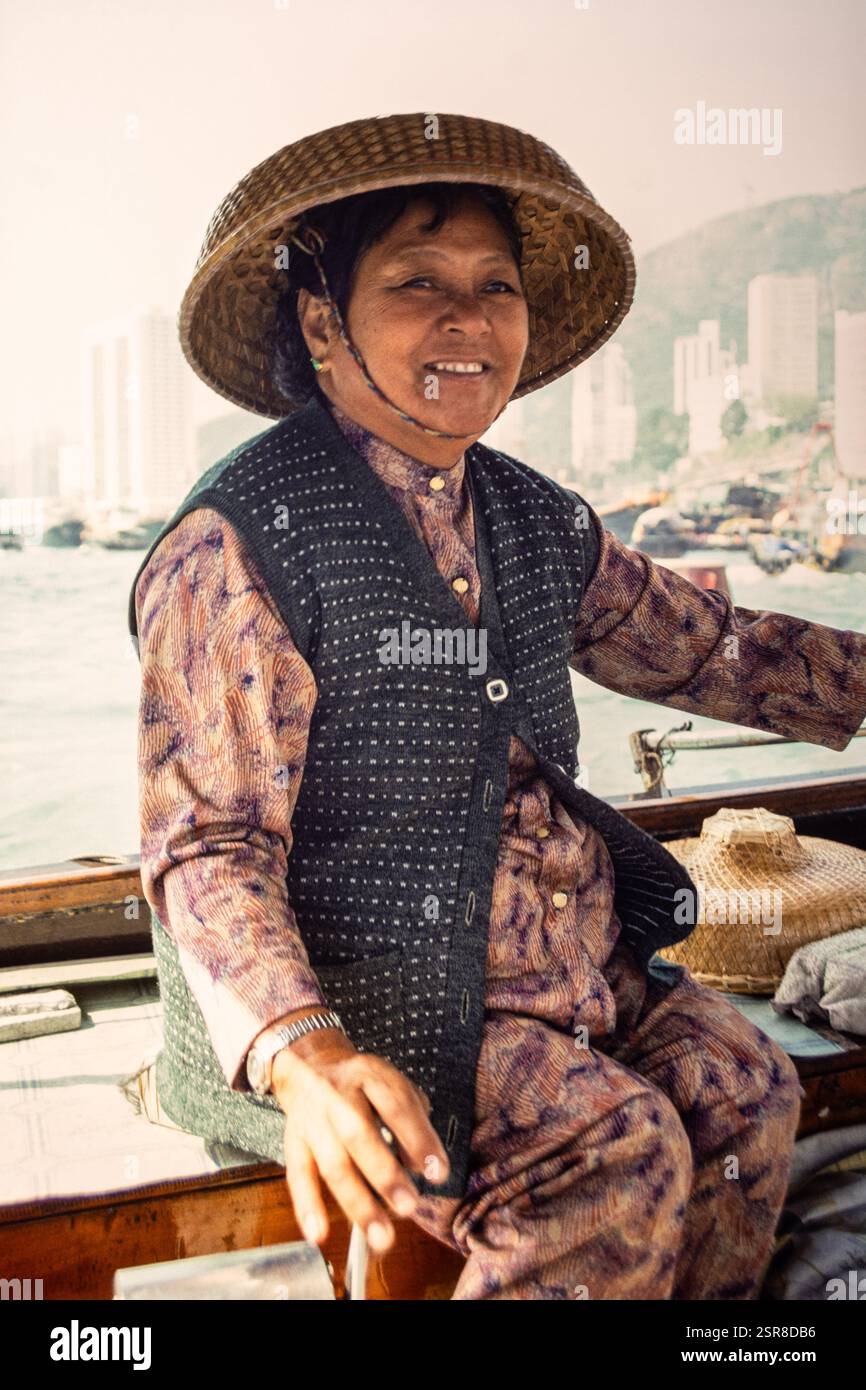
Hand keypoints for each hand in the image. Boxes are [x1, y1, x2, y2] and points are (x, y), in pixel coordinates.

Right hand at [271, 1028, 449, 1253]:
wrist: (308, 1065)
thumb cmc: (360, 1083)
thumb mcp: (391, 1084)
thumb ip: (412, 1120)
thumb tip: (422, 1167)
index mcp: (369, 1075)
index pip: (396, 1106)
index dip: (419, 1140)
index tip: (438, 1172)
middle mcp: (338, 1096)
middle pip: (359, 1134)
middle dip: (385, 1175)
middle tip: (409, 1206)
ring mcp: (313, 1121)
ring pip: (332, 1164)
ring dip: (357, 1203)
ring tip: (380, 1236)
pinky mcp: (294, 1142)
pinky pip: (299, 1176)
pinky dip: (308, 1207)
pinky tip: (319, 1233)